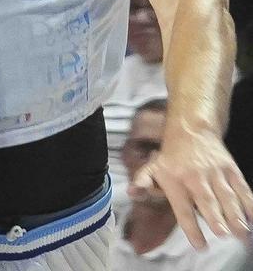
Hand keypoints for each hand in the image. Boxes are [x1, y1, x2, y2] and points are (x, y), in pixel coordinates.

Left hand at [130, 127, 252, 249]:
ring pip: (226, 194)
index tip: (200, 245)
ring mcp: (214, 171)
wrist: (191, 128)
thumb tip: (131, 192)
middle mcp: (195, 176)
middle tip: (222, 233)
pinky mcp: (229, 167)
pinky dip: (248, 201)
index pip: (183, 208)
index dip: (191, 227)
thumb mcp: (153, 167)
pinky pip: (241, 186)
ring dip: (234, 213)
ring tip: (240, 231)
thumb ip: (143, 182)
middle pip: (206, 200)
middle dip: (215, 217)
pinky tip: (252, 216)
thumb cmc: (171, 155)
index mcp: (175, 180)